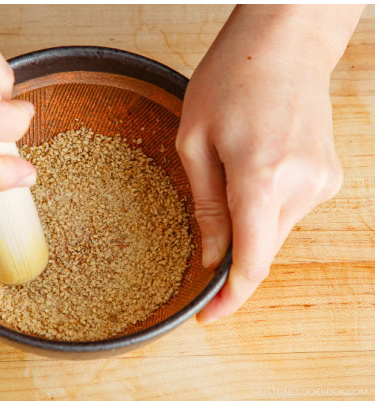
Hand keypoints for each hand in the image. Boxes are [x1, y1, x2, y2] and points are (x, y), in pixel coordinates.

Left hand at [176, 5, 361, 323]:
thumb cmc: (231, 80)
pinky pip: (289, 210)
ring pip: (275, 231)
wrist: (286, 43)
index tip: (206, 316)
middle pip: (263, 250)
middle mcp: (301, 186)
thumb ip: (206, 205)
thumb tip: (211, 257)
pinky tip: (250, 172)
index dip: (229, 297)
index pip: (251, 260)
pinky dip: (265, 207)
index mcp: (261, 178)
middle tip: (197, 264)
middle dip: (232, 263)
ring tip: (224, 180)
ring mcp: (321, 182)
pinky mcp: (329, 176)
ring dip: (248, 228)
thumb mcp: (193, 141)